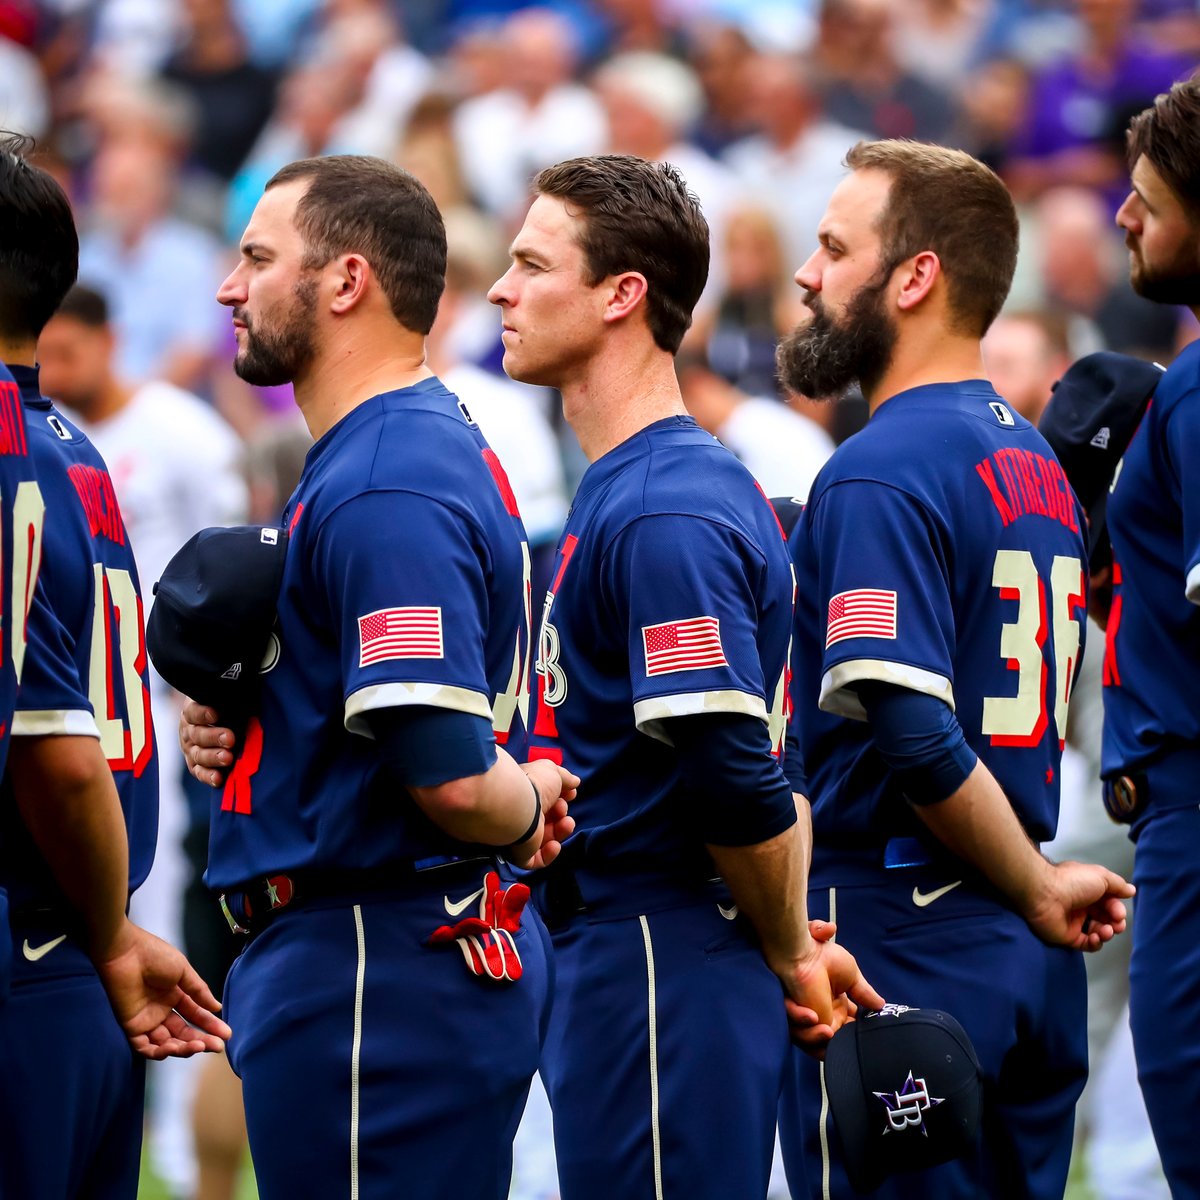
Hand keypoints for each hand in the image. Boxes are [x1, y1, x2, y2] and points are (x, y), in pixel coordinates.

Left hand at [93, 920, 231, 1059]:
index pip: (195, 1015)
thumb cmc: (155, 956)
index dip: (210, 1025)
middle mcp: (162, 1011)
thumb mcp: (183, 971)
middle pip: (183, 1032)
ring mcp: (147, 1020)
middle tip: (216, 1046)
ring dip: (182, 1048)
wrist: (126, 953)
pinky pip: (145, 1046)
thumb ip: (199, 991)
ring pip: (167, 1042)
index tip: (226, 1034)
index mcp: (175, 995)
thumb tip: (217, 1007)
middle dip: (201, 1040)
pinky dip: (158, 1052)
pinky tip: (172, 1049)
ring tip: (196, 1046)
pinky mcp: (131, 1027)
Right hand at [179, 700, 236, 787]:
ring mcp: (190, 749)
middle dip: (214, 737)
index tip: (216, 714)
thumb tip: (244, 692)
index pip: (193, 711)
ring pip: (198, 754)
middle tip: (230, 738)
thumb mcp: (224, 699)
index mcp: (192, 710)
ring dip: (213, 757)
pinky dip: (208, 776)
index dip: (203, 713)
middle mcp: (188, 730)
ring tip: (228, 758)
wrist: (221, 722)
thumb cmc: (227, 706)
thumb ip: (229, 698)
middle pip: (197, 734)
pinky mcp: (195, 764)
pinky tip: (218, 779)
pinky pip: (199, 772)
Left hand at [512, 760, 579, 869]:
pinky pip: (536, 860)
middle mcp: (521, 813)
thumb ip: (565, 778)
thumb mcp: (553, 772)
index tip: (570, 794)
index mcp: (526, 794)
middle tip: (562, 810)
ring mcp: (519, 834)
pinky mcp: (519, 854)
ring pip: (545, 839)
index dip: (560, 798)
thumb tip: (575, 782)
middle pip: (547, 819)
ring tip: (566, 824)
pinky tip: (555, 845)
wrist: (516, 805)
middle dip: (561, 814)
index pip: (544, 799)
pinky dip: (549, 854)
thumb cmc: (534, 785)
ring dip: (560, 831)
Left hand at [781, 919, 884, 1057]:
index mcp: (837, 1006)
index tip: (868, 1034)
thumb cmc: (826, 957)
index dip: (858, 1035)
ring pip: (816, 1044)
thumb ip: (865, 993)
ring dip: (820, 1041)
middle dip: (841, 1046)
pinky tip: (813, 1018)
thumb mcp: (852, 976)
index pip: (849, 1029)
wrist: (806, 951)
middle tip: (849, 1041)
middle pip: (834, 1043)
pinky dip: (808, 1032)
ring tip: (827, 1031)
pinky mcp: (798, 1019)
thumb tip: (882, 1005)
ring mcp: (811, 1018)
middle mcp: (824, 1014)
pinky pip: (801, 1035)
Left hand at [1023, 859, 1133, 950]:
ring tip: (1106, 931)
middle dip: (1116, 923)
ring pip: (1099, 932)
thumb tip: (1131, 890)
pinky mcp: (1067, 936)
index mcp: (1087, 890)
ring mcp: (1074, 922)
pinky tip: (1096, 938)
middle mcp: (1081, 906)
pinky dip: (1096, 943)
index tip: (1119, 913)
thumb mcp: (1100, 876)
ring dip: (1107, 933)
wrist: (1044, 894)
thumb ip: (1117, 885)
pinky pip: (1087, 944)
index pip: (1109, 903)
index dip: (1117, 909)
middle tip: (1116, 924)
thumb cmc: (1071, 882)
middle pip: (1106, 919)